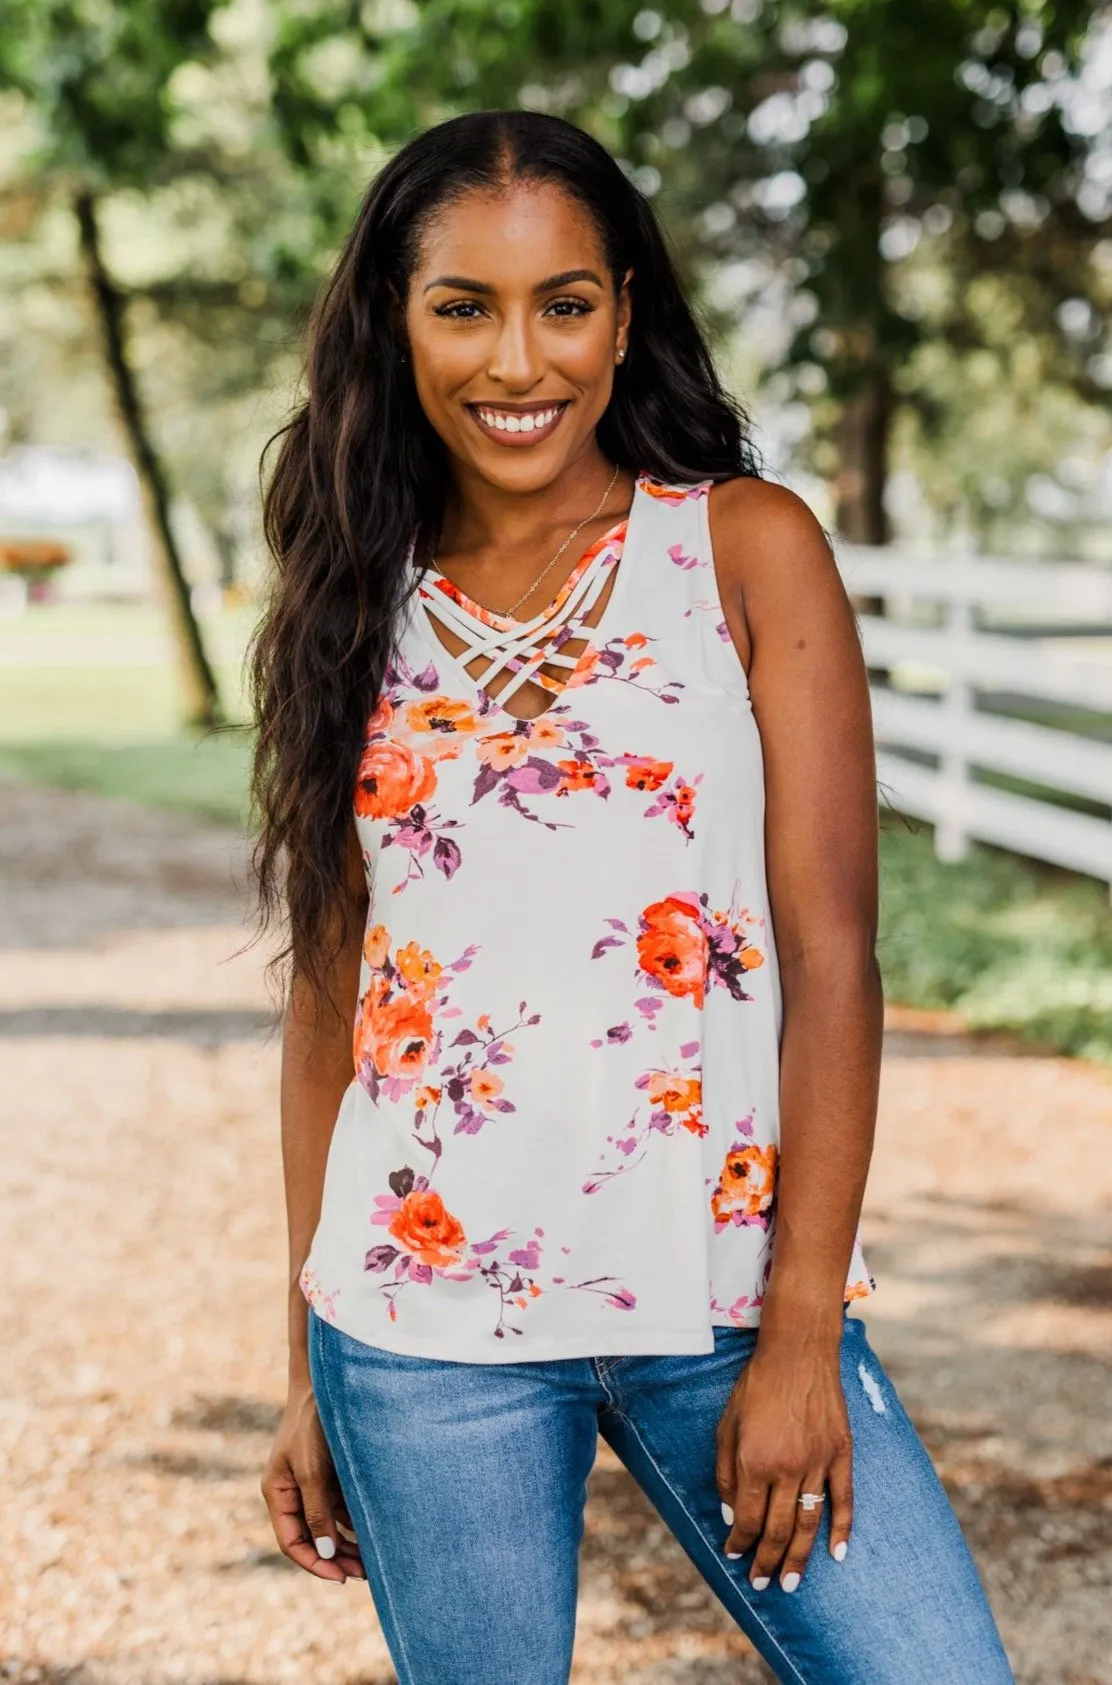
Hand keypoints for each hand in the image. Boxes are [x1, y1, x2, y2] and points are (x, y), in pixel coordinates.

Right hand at [261, 1381, 365, 1581]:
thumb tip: (325, 1552)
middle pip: (312, 1538)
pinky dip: (355, 1523)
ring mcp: (313, 1484)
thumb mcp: (313, 1469)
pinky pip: (342, 1508)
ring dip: (348, 1544)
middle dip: (336, 1558)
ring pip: (329, 1526)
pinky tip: (375, 1533)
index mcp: (278, 1493)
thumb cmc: (314, 1423)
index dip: (314, 1563)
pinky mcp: (331, 1474)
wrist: (327, 1382)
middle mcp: (294, 1492)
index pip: (292, 1542)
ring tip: (373, 1562)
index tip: (340, 1577)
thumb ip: (317, 1511)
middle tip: (364, 1574)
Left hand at [715, 1330, 851, 1592]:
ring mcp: (818, 1462)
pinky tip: (838, 1554)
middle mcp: (788, 1467)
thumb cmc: (756, 1386)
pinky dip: (843, 1530)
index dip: (739, 1542)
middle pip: (778, 1529)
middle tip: (762, 1583)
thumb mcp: (727, 1425)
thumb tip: (732, 1514)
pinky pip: (844, 1500)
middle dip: (768, 1561)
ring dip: (799, 1557)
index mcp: (755, 1461)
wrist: (797, 1351)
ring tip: (791, 1582)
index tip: (733, 1554)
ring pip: (809, 1522)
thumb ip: (726, 1472)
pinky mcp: (841, 1453)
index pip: (748, 1518)